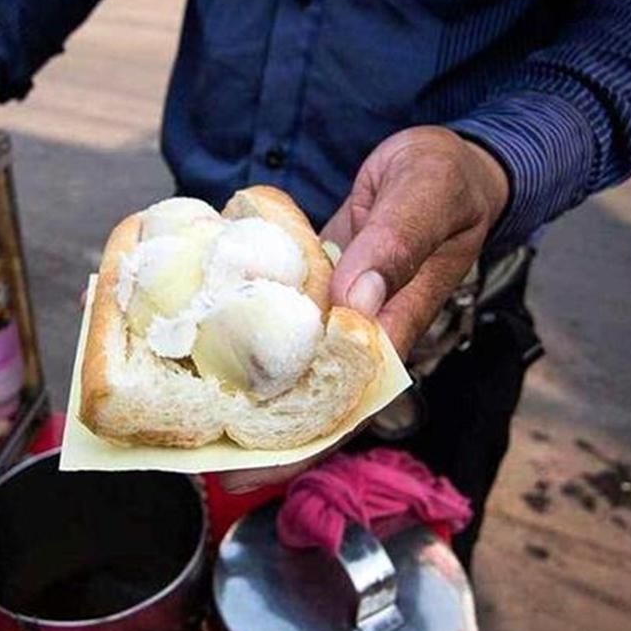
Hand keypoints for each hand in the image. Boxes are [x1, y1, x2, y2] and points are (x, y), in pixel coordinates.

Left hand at [218, 126, 507, 492]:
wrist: (442, 162)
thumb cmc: (447, 179)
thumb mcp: (427, 196)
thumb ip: (396, 244)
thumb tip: (356, 302)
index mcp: (394, 326)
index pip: (348, 403)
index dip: (301, 443)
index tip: (248, 467)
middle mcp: (360, 333)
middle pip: (311, 401)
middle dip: (258, 435)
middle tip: (199, 458)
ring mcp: (334, 314)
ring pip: (288, 366)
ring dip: (241, 388)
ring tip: (183, 410)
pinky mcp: (314, 290)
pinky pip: (277, 320)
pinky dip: (241, 331)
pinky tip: (195, 338)